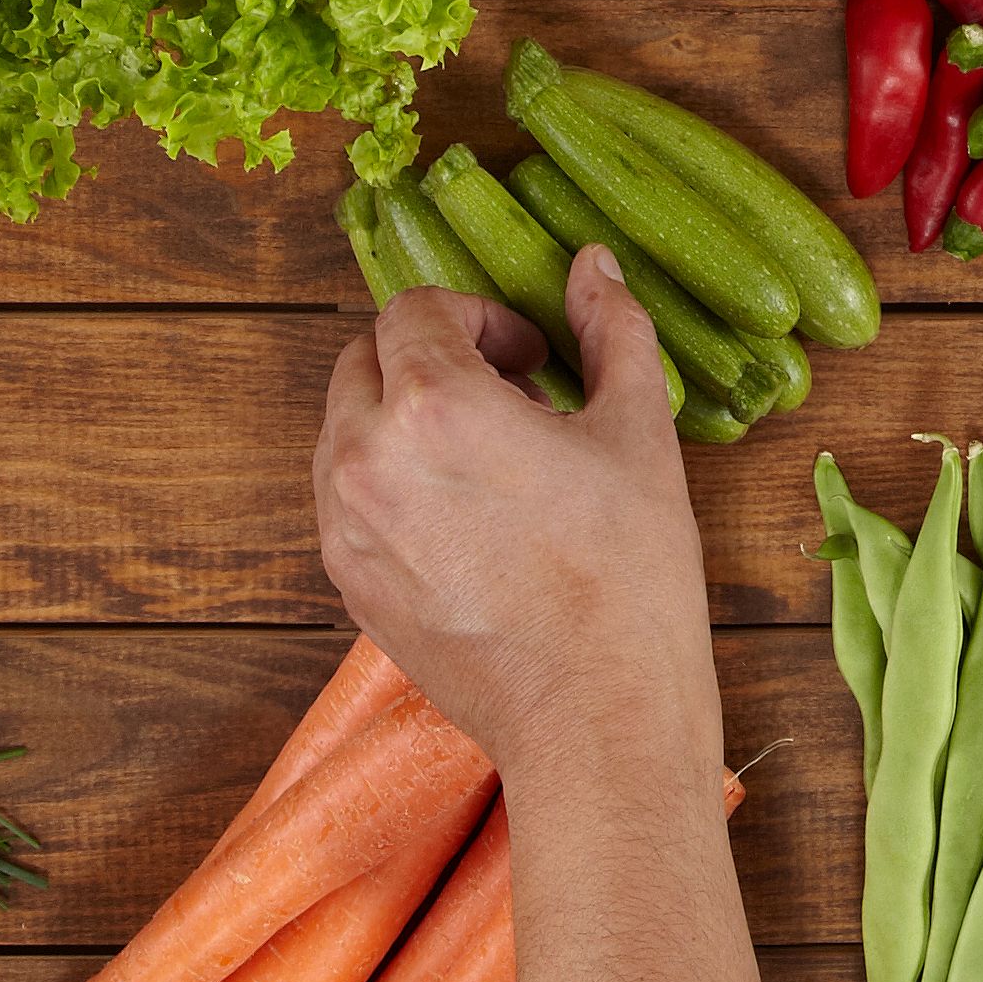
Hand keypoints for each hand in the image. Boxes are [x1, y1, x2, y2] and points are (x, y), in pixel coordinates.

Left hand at [310, 264, 724, 816]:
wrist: (595, 716)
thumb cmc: (627, 576)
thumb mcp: (637, 432)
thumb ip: (611, 330)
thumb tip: (594, 265)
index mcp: (433, 403)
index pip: (415, 309)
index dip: (479, 317)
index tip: (530, 358)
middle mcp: (366, 457)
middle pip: (364, 360)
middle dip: (430, 358)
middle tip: (509, 395)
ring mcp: (345, 526)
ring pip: (346, 429)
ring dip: (403, 418)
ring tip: (488, 460)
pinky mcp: (348, 582)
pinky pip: (347, 498)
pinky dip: (391, 482)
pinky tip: (466, 518)